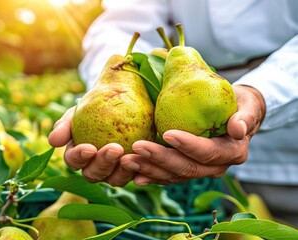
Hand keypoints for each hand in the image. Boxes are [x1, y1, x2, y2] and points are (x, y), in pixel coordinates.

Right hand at [48, 107, 133, 185]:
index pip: (74, 161)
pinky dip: (141, 170)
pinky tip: (146, 160)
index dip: (80, 158)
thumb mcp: (77, 112)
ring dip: (122, 171)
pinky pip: (138, 174)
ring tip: (130, 155)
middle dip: (103, 164)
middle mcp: (94, 168)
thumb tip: (53, 141)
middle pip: (94, 174)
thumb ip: (64, 125)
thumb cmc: (94, 106)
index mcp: (78, 157)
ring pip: (116, 180)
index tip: (89, 148)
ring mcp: (114, 172)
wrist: (120, 99)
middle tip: (115, 148)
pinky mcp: (134, 170)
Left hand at [120, 85, 265, 185]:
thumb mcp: (247, 105)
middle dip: (160, 159)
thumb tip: (238, 128)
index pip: (207, 152)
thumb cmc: (239, 104)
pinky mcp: (186, 170)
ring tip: (127, 161)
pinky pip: (167, 176)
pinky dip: (150, 176)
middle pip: (186, 168)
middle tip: (137, 147)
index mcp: (231, 153)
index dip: (188, 145)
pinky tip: (133, 175)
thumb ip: (245, 116)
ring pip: (173, 175)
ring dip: (149, 169)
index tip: (167, 133)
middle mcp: (215, 167)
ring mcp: (199, 171)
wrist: (235, 116)